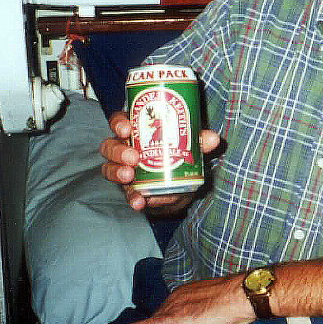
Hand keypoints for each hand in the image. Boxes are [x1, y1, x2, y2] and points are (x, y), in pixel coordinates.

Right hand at [100, 111, 220, 211]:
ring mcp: (123, 169)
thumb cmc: (180, 152)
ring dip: (117, 173)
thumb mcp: (190, 144)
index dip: (119, 123)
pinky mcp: (129, 189)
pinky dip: (132, 198)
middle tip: (133, 157)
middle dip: (118, 151)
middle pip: (109, 146)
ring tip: (129, 177)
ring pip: (109, 169)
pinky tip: (138, 202)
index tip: (127, 129)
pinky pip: (126, 193)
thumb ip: (200, 140)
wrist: (180, 184)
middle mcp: (124, 149)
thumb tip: (213, 138)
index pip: (119, 122)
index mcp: (136, 131)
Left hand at [116, 274, 254, 323]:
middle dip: (154, 322)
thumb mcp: (220, 300)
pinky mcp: (174, 319)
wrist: (242, 295)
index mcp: (190, 290)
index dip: (166, 315)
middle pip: (162, 312)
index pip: (172, 305)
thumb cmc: (238, 299)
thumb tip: (212, 314)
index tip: (159, 322)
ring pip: (155, 319)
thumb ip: (210, 305)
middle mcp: (179, 296)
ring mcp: (176, 307)